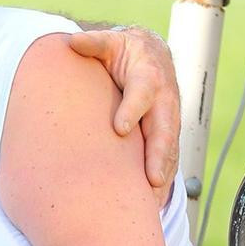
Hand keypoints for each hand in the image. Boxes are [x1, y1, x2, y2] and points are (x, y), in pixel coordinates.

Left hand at [67, 26, 179, 201]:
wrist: (152, 55)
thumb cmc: (124, 52)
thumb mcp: (111, 43)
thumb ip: (95, 44)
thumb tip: (74, 41)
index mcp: (148, 76)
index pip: (142, 93)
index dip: (132, 110)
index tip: (120, 129)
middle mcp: (164, 100)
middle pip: (164, 129)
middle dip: (159, 155)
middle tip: (151, 179)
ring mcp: (169, 119)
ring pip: (170, 149)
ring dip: (164, 175)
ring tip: (153, 200)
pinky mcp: (168, 134)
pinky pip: (169, 159)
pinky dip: (162, 181)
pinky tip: (153, 204)